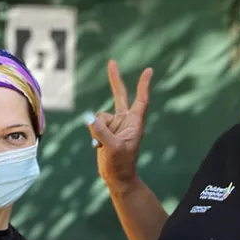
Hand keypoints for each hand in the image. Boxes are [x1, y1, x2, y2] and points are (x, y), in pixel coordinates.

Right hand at [88, 60, 152, 189]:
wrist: (116, 177)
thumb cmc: (121, 164)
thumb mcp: (112, 148)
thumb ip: (102, 131)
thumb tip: (91, 117)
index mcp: (135, 123)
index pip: (141, 100)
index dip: (143, 85)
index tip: (148, 70)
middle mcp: (125, 120)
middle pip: (120, 96)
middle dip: (114, 79)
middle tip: (112, 62)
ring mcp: (115, 125)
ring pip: (100, 116)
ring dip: (98, 129)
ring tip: (104, 145)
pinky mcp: (105, 130)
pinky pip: (94, 124)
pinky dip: (94, 134)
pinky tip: (99, 146)